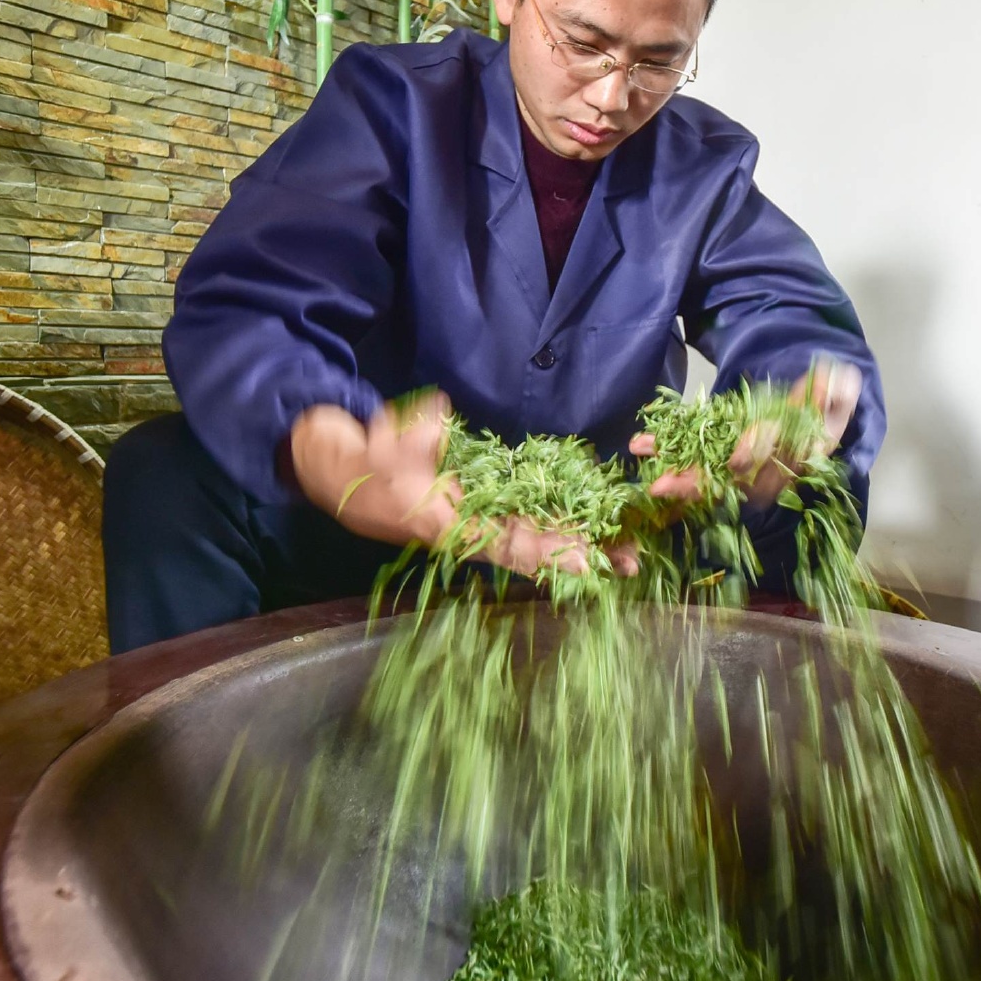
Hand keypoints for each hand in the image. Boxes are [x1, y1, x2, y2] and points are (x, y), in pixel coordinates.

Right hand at [289, 396, 607, 578]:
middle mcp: (473, 528)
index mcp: (449, 524)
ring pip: (539, 535)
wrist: (347, 473)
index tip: (586, 561)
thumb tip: (436, 418)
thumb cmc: (362, 467)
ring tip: (629, 553)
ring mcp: (484, 518)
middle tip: (633, 562)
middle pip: (534, 548)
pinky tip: (599, 526)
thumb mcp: (378, 450)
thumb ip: (409, 438)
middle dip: (582, 555)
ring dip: (583, 543)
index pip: (504, 542)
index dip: (544, 552)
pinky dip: (566, 523)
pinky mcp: (490, 505)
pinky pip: (534, 517)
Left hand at [628, 360, 861, 507]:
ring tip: (640, 453)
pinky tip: (640, 443)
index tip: (733, 458)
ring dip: (669, 468)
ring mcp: (738, 469)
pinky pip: (690, 455)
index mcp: (793, 463)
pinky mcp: (718, 456)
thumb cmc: (823, 407)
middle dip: (692, 485)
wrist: (814, 410)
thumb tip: (841, 380)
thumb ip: (834, 392)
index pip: (771, 468)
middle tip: (660, 486)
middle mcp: (763, 474)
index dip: (753, 459)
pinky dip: (666, 448)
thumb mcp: (835, 396)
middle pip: (726, 485)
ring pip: (702, 475)